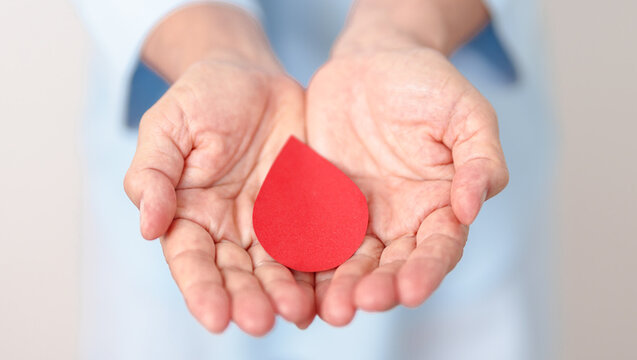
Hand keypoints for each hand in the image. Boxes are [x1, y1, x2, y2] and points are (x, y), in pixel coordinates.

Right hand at [123, 58, 314, 334]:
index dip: (202, 290)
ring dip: (287, 293)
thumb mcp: (168, 126)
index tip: (214, 318)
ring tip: (298, 312)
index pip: (192, 261)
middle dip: (248, 300)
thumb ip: (153, 173)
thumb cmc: (202, 98)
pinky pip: (317, 244)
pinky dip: (323, 268)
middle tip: (261, 322)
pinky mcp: (308, 213)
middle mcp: (230, 230)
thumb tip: (146, 225)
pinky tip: (331, 289)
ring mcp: (272, 224)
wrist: (255, 77)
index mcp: (189, 216)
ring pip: (279, 268)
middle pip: (238, 274)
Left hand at [306, 43, 508, 324]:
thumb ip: (480, 159)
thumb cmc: (428, 83)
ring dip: (343, 287)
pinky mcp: (322, 207)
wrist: (373, 60)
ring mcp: (360, 217)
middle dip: (380, 288)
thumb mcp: (467, 113)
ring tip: (331, 308)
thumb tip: (472, 207)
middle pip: (394, 266)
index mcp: (441, 206)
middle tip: (362, 302)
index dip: (427, 271)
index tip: (412, 290)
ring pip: (352, 262)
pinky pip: (313, 237)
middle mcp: (402, 221)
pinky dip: (306, 262)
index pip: (439, 249)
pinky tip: (295, 279)